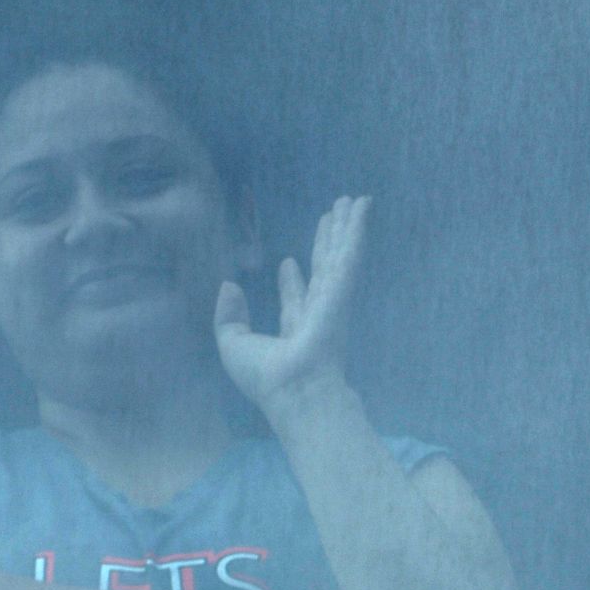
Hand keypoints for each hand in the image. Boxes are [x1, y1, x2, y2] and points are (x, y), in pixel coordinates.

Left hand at [213, 195, 369, 414]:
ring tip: (353, 201)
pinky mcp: (342, 288)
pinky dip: (356, 227)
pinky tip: (361, 207)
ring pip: (340, 255)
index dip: (292, 281)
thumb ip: (228, 316)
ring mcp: (334, 299)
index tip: (288, 262)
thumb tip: (229, 286)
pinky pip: (350, 251)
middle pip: (324, 269)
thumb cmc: (266, 377)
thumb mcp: (233, 346)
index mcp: (294, 330)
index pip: (295, 299)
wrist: (295, 388)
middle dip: (327, 244)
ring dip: (346, 227)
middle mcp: (319, 312)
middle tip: (331, 218)